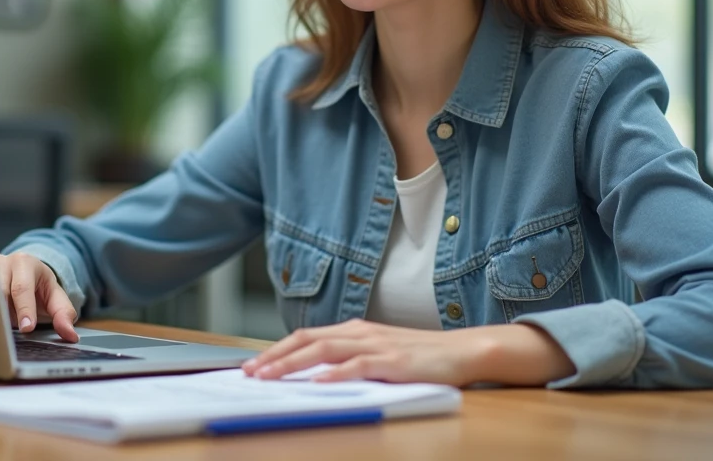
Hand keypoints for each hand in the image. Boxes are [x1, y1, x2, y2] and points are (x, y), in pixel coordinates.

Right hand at [0, 252, 78, 341]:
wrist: (23, 272)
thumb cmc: (38, 286)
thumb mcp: (55, 295)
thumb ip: (64, 313)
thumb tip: (71, 336)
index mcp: (24, 263)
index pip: (22, 288)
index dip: (24, 309)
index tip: (27, 328)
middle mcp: (1, 263)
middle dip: (5, 315)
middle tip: (8, 335)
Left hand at [241, 319, 573, 386]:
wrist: (463, 352)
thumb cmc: (419, 357)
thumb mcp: (378, 355)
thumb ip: (349, 361)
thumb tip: (314, 377)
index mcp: (353, 330)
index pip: (305, 337)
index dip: (276, 350)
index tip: (253, 366)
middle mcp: (359, 332)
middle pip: (306, 341)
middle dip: (274, 357)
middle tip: (249, 374)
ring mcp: (376, 345)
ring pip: (324, 351)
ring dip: (293, 364)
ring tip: (270, 377)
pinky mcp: (393, 361)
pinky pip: (359, 366)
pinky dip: (336, 373)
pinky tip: (319, 382)